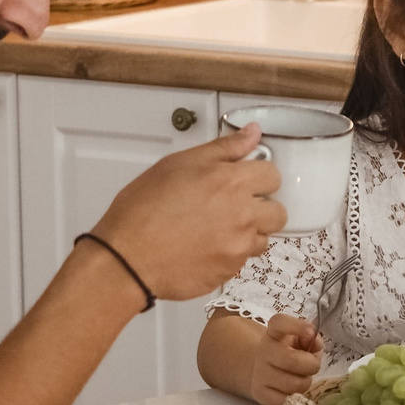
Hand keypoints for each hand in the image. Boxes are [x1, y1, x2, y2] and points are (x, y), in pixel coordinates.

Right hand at [91, 121, 285, 299]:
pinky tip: (204, 246)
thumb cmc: (142, 211)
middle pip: (278, 212)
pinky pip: (242, 261)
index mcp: (231, 182)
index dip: (258, 176)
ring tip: (216, 228)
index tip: (245, 179)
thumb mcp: (179, 163)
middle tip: (235, 206)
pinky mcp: (229, 271)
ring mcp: (238, 247)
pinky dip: (229, 254)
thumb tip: (252, 133)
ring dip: (248, 233)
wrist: (126, 258)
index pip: (273, 175)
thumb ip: (224, 148)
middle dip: (262, 208)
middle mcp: (242, 215)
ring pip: (262, 238)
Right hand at [247, 313, 323, 404]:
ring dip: (305, 382)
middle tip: (312, 365)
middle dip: (311, 365)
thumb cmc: (290, 352)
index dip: (297, 326)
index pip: (280, 323)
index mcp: (273, 332)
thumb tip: (314, 342)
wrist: (265, 370)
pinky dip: (296, 398)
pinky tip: (293, 390)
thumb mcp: (301, 340)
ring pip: (295, 385)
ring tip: (302, 377)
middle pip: (293, 361)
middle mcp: (263, 350)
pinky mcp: (260, 394)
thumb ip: (311, 338)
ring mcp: (259, 373)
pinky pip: (286, 401)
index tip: (310, 332)